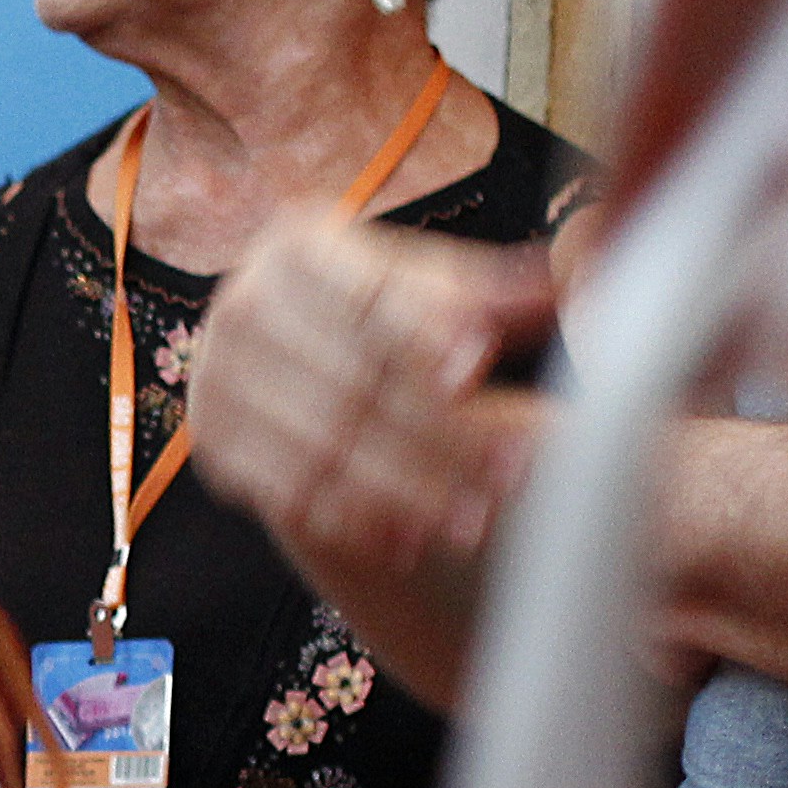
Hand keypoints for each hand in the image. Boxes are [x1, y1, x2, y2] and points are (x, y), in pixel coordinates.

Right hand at [186, 216, 553, 583]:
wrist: (307, 364)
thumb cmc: (393, 318)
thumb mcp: (444, 292)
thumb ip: (499, 289)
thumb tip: (573, 274)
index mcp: (296, 248)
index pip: (363, 296)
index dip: (420, 332)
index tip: (475, 366)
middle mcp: (240, 307)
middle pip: (348, 378)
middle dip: (438, 431)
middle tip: (515, 466)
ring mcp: (217, 381)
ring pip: (322, 446)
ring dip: (404, 489)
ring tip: (476, 517)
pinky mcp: (215, 448)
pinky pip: (285, 493)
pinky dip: (352, 519)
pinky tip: (411, 540)